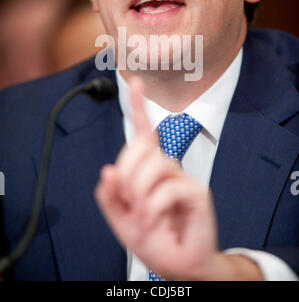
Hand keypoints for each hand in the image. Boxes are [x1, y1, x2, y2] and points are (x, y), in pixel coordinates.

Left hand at [94, 76, 218, 279]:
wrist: (177, 265)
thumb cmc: (152, 238)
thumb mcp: (121, 218)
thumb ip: (110, 195)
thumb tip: (108, 170)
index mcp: (149, 169)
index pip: (144, 133)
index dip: (139, 106)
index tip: (136, 81)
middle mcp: (167, 166)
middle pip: (140, 149)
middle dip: (127, 176)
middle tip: (132, 203)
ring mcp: (182, 176)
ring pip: (153, 166)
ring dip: (140, 195)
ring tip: (146, 216)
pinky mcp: (197, 191)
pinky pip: (168, 188)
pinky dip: (155, 208)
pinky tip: (159, 220)